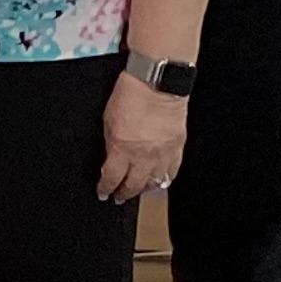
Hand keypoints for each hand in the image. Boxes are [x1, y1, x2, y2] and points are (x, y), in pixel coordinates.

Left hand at [99, 72, 188, 202]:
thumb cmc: (129, 97)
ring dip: (144, 189)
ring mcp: (163, 154)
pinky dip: (164, 179)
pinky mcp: (177, 148)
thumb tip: (111, 158)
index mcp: (123, 149)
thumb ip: (111, 144)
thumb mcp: (108, 122)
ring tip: (137, 190)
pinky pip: (172, 172)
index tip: (102, 192)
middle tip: (118, 197)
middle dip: (124, 194)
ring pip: (155, 183)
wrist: (157, 84)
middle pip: (134, 186)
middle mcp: (144, 157)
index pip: (112, 178)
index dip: (105, 188)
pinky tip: (158, 181)